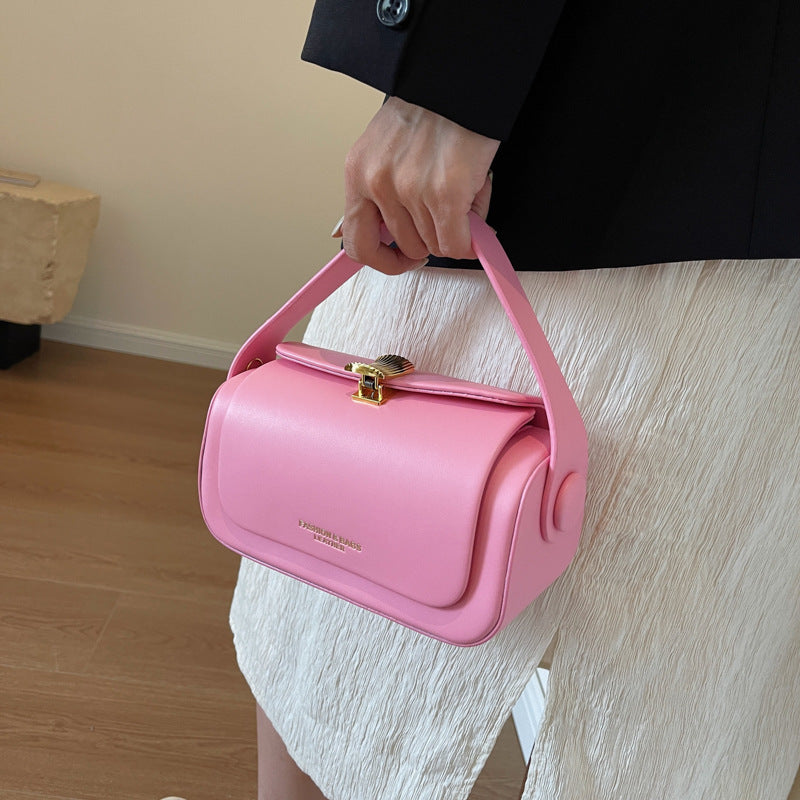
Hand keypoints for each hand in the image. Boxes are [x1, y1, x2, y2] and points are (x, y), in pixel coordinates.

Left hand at [339, 96, 499, 274]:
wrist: (459, 79)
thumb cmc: (429, 112)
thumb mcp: (387, 152)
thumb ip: (385, 198)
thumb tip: (397, 243)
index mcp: (358, 174)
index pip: (357, 244)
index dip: (383, 259)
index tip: (400, 258)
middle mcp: (378, 184)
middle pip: (407, 247)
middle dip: (431, 237)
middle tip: (445, 214)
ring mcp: (409, 191)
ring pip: (435, 246)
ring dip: (454, 228)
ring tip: (460, 193)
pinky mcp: (444, 194)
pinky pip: (457, 243)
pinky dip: (469, 237)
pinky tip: (473, 211)